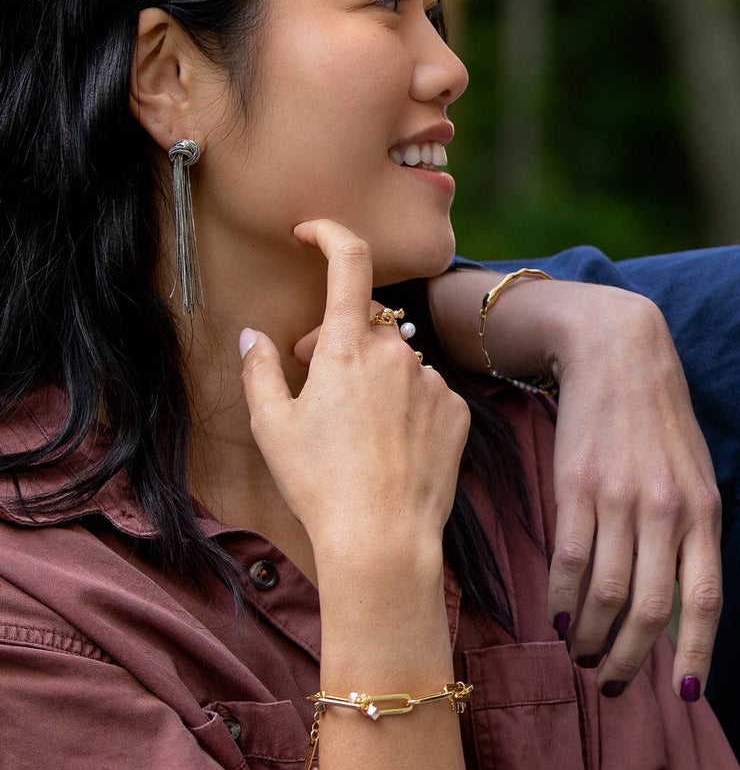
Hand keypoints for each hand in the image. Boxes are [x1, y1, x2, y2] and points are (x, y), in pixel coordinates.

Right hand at [240, 220, 470, 563]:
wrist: (382, 537)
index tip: (311, 232)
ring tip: (355, 431)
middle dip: (337, 338)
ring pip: (398, 361)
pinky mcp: (456, 412)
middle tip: (312, 375)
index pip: (348, 259)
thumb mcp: (270, 426)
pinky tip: (389, 447)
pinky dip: (406, 406)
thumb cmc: (318, 483)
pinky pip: (427, 392)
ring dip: (375, 377)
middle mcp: (395, 352)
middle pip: (365, 323)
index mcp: (346, 346)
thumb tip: (253, 336)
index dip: (330, 233)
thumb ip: (259, 369)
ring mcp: (431, 381)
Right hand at [547, 291, 721, 690]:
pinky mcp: (577, 487)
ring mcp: (620, 500)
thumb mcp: (696, 477)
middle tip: (608, 683)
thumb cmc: (661, 425)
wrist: (619, 353)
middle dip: (628, 660)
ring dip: (589, 636)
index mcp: (704, 513)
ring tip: (580, 653)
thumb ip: (692, 537)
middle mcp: (666, 511)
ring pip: (606, 594)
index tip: (683, 696)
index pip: (704, 600)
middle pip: (650, 611)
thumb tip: (681, 610)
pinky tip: (557, 617)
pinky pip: (570, 561)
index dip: (694, 654)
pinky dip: (561, 599)